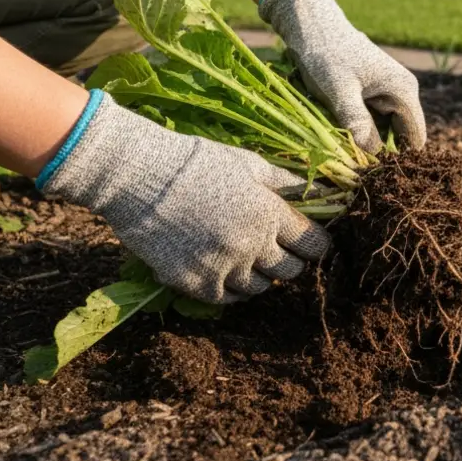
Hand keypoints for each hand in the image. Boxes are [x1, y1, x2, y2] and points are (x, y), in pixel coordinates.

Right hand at [38, 92, 330, 303]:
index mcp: (271, 214)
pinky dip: (233, 289)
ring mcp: (223, 267)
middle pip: (290, 271)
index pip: (313, 245)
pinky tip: (229, 273)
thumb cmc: (198, 162)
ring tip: (251, 261)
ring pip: (260, 288)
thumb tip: (321, 190)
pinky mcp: (194, 282)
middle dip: (291, 262)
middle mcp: (253, 246)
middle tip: (281, 252)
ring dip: (262, 276)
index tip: (312, 243)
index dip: (316, 246)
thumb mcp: (250, 164)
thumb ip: (287, 183)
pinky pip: (227, 298)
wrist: (139, 176)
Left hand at [259, 0, 425, 153]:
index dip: (398, 160)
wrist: (312, 25)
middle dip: (382, 154)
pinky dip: (362, 131)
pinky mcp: (376, 92)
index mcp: (404, 91)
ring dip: (369, 143)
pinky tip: (343, 136)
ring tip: (347, 153)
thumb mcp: (339, 91)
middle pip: (402, 137)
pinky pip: (376, 120)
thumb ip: (357, 123)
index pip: (415, 139)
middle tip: (354, 169)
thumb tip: (370, 157)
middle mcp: (404, 92)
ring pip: (387, 130)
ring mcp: (391, 92)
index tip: (373, 176)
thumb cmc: (325, 54)